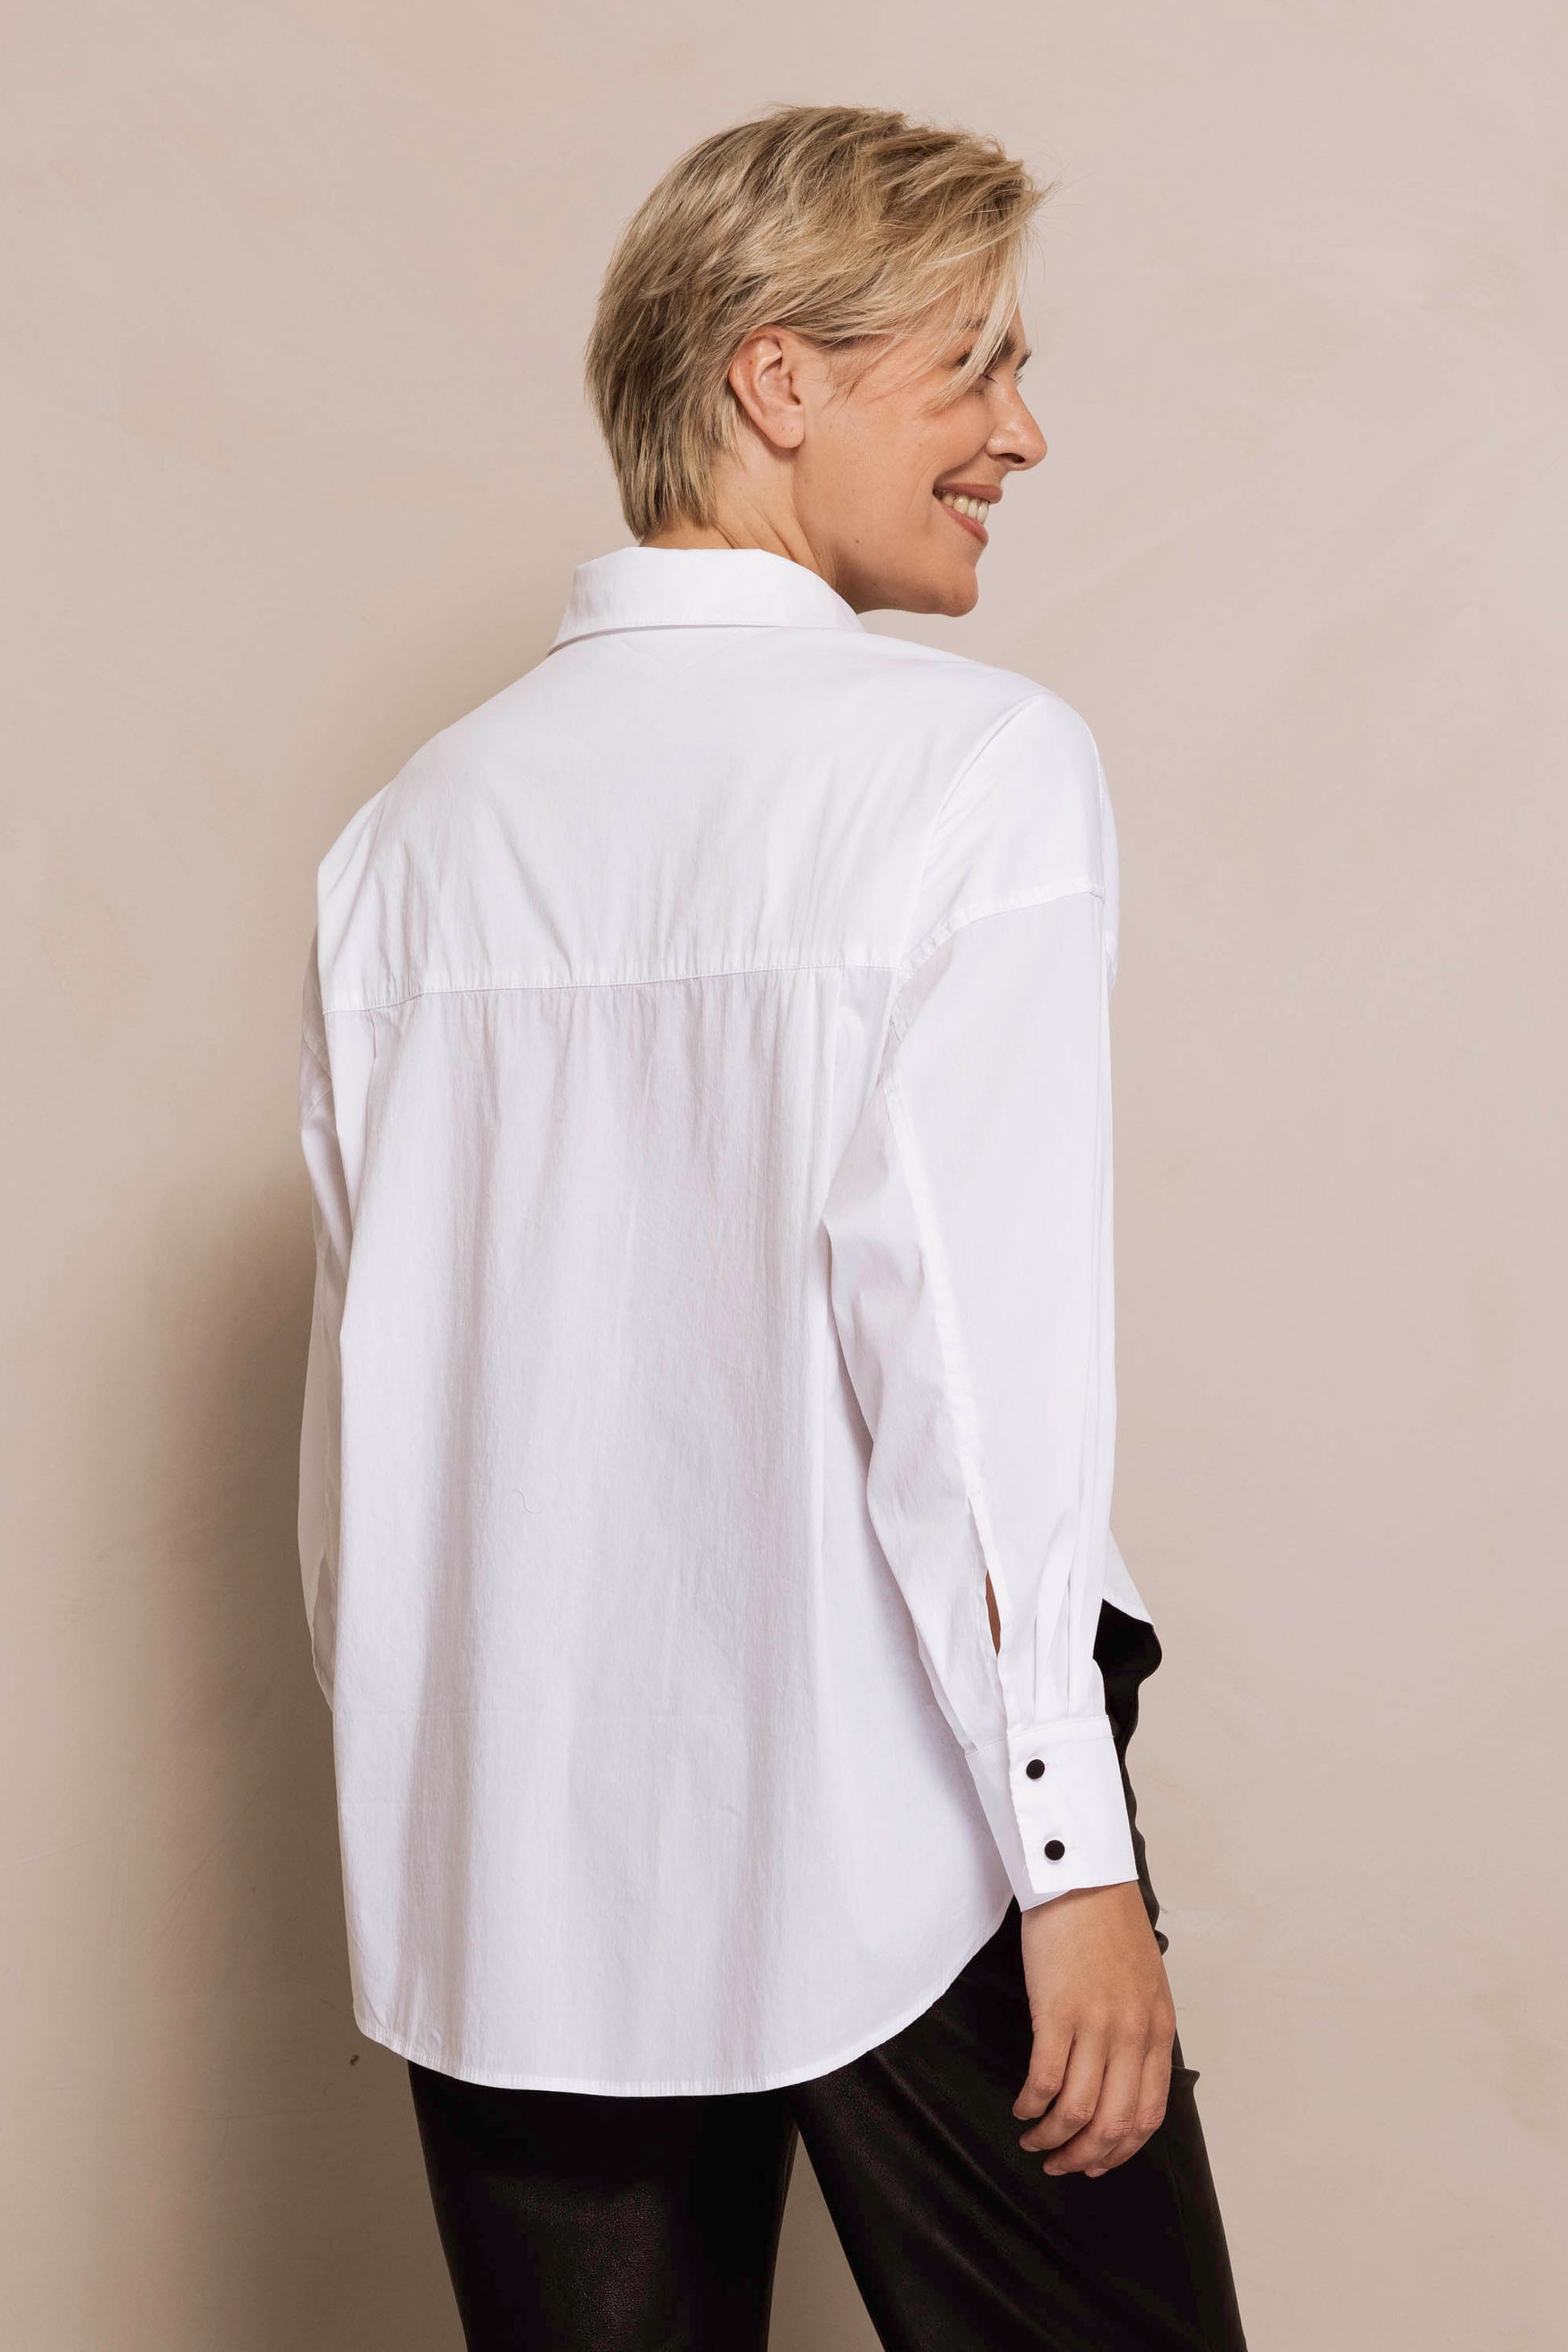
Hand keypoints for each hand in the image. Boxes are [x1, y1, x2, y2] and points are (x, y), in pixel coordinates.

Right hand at [1013, 1880, 1175, 2178]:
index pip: (1147, 2116)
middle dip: (1084, 2158)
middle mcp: (1132, 2036)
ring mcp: (1096, 2025)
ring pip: (1077, 2112)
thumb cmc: (1109, 1926)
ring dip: (1052, 2139)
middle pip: (1113, 2124)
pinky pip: (1045, 2081)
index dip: (1121, 2151)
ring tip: (1034, 2140)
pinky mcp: (1057, 2013)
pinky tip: (1021, 2107)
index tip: (1098, 2163)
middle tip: (1060, 2165)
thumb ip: (1141, 2032)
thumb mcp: (1146, 1984)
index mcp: (1158, 2031)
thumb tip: (1126, 2079)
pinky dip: (1031, 2106)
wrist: (1083, 1879)